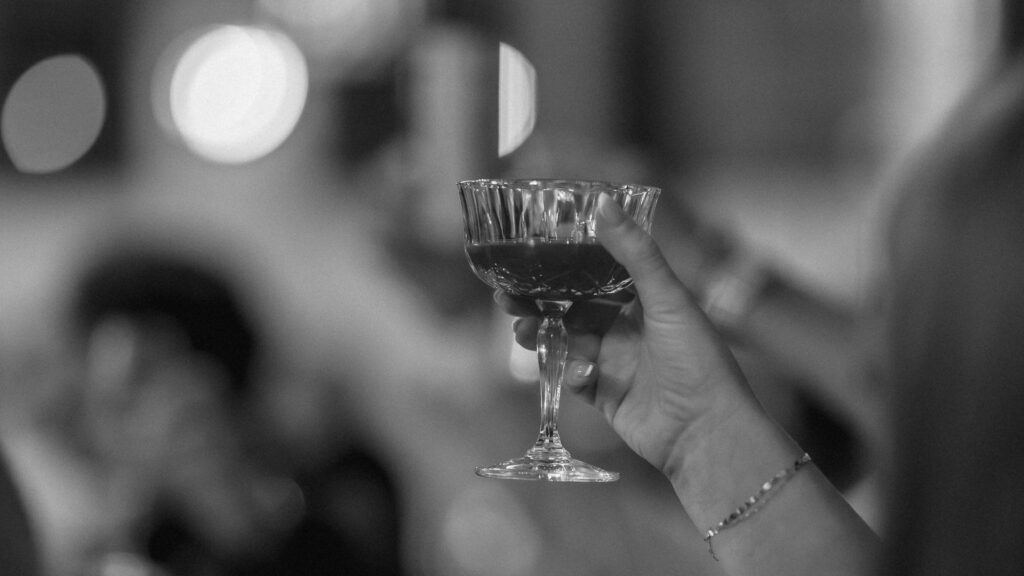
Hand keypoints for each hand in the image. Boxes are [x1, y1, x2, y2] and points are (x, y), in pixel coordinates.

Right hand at [498, 194, 756, 474]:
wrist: (706, 433)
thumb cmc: (697, 361)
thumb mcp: (668, 299)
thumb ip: (634, 253)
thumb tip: (603, 200)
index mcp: (646, 297)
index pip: (596, 271)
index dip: (563, 263)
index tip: (530, 254)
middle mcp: (629, 326)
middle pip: (571, 305)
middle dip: (539, 299)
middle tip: (504, 295)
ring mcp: (616, 361)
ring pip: (566, 339)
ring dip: (543, 333)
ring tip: (521, 330)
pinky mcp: (606, 394)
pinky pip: (575, 376)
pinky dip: (572, 373)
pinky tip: (582, 375)